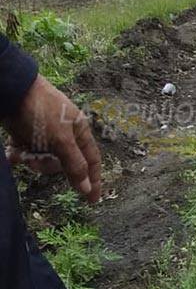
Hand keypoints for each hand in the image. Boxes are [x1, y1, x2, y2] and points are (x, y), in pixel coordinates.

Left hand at [3, 74, 101, 202]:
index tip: (92, 200)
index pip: (91, 161)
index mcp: (79, 132)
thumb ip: (74, 164)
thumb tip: (87, 189)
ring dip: (32, 159)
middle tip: (36, 163)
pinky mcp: (25, 131)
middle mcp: (64, 133)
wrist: (10, 88)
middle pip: (63, 163)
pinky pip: (26, 150)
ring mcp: (44, 132)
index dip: (92, 180)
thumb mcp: (60, 140)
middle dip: (49, 166)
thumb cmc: (40, 111)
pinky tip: (12, 154)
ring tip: (21, 153)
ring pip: (43, 157)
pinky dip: (20, 154)